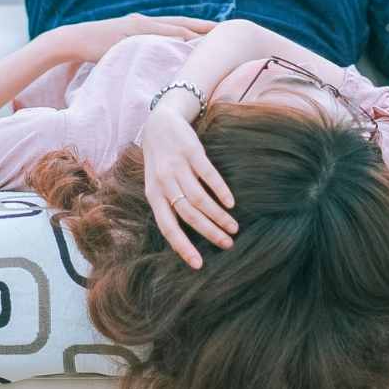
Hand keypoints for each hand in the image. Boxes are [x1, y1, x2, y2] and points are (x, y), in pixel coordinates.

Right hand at [49, 13, 214, 64]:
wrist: (73, 38)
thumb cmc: (96, 47)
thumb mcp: (123, 47)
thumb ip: (140, 50)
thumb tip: (154, 62)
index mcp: (144, 24)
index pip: (177, 25)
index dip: (197, 26)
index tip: (217, 30)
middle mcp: (144, 20)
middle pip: (180, 22)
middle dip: (202, 25)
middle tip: (226, 28)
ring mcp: (137, 24)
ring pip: (171, 26)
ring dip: (193, 29)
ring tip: (214, 34)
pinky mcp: (129, 31)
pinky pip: (155, 33)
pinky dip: (172, 35)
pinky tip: (186, 38)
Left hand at [140, 108, 236, 268]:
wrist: (159, 124)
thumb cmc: (160, 161)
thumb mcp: (157, 185)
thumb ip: (168, 205)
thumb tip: (186, 236)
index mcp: (154, 195)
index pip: (167, 227)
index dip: (182, 246)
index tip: (199, 264)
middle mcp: (164, 182)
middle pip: (188, 214)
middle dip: (209, 232)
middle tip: (228, 244)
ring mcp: (177, 166)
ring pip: (199, 198)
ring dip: (218, 215)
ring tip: (234, 227)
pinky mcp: (192, 151)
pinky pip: (208, 175)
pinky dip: (220, 190)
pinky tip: (231, 202)